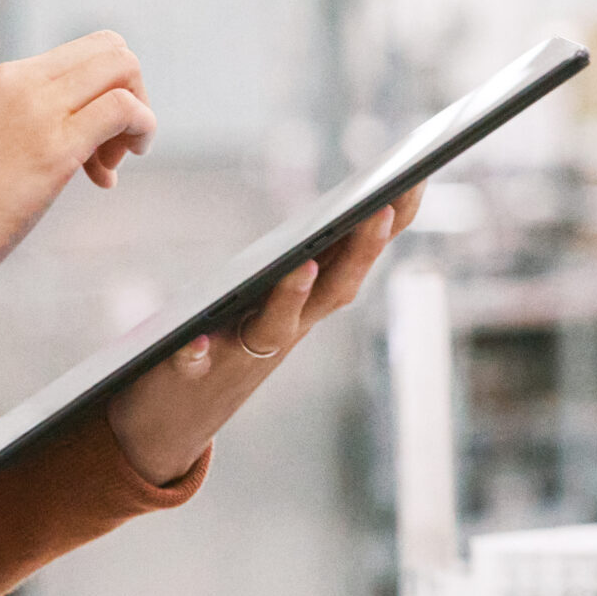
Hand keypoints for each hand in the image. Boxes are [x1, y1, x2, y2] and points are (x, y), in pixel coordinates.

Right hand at [0, 32, 155, 287]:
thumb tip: (40, 148)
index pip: (69, 59)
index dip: (89, 100)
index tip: (81, 152)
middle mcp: (10, 78)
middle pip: (106, 48)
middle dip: (127, 94)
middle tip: (110, 152)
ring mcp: (32, 107)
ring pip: (121, 64)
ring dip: (138, 113)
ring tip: (109, 167)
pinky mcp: (53, 146)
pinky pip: (124, 108)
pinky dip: (142, 129)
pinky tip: (113, 174)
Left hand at [105, 185, 425, 485]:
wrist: (179, 420)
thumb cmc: (234, 340)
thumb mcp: (279, 297)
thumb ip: (310, 258)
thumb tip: (349, 203)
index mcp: (309, 301)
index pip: (358, 255)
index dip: (390, 220)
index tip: (417, 175)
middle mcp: (288, 328)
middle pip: (336, 289)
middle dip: (361, 250)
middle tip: (380, 208)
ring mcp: (245, 354)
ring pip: (276, 326)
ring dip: (293, 299)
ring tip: (304, 267)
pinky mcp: (193, 373)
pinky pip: (196, 364)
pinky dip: (197, 354)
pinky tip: (193, 343)